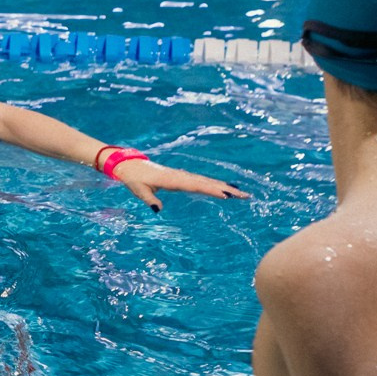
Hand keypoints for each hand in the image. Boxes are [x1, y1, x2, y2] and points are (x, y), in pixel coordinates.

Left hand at [111, 155, 247, 210]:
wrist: (131, 165)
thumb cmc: (135, 179)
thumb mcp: (139, 190)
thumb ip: (149, 199)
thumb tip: (157, 209)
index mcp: (173, 179)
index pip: (196, 186)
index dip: (212, 190)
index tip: (227, 195)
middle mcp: (181, 176)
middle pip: (207, 183)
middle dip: (227, 189)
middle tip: (245, 196)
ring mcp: (183, 176)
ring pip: (207, 181)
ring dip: (224, 187)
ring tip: (241, 194)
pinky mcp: (183, 177)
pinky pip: (202, 181)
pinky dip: (214, 185)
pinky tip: (225, 188)